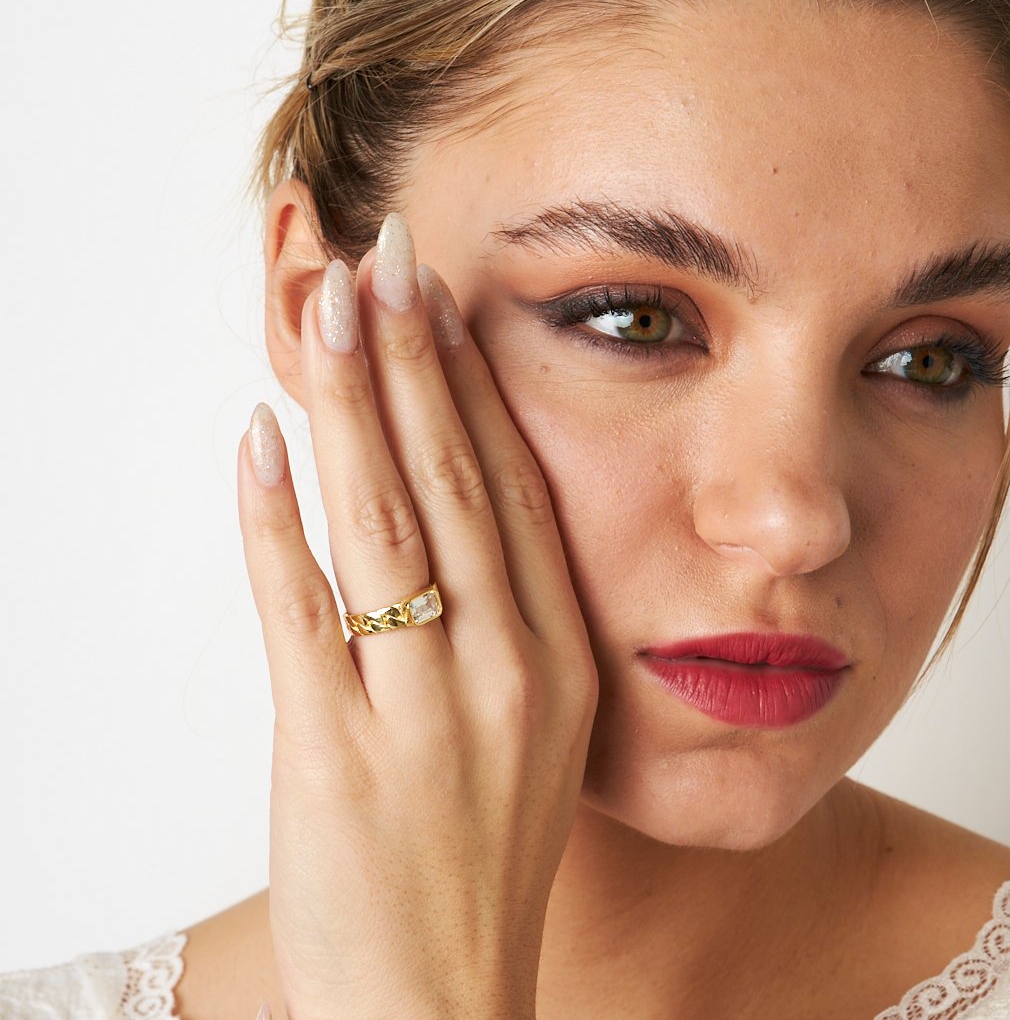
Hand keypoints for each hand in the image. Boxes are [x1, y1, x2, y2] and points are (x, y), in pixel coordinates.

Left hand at [238, 215, 597, 1019]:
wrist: (439, 1004)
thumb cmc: (480, 861)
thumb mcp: (527, 734)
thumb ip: (498, 624)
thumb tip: (442, 515)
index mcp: (555, 663)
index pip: (513, 493)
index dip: (474, 389)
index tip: (443, 305)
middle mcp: (503, 674)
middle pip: (451, 486)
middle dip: (413, 361)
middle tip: (384, 260)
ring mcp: (422, 715)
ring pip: (382, 527)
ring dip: (351, 408)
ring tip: (325, 312)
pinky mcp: (335, 757)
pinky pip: (302, 614)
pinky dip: (275, 521)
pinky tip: (258, 441)